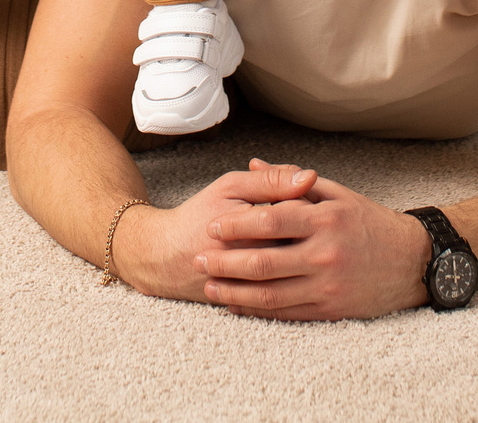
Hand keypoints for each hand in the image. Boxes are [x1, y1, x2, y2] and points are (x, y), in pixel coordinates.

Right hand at [113, 160, 316, 300]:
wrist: (166, 258)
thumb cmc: (200, 216)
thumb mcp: (230, 187)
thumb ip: (270, 180)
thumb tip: (310, 175)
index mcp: (257, 228)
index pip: (303, 213)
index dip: (304, 200)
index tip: (292, 197)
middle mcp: (261, 260)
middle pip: (307, 242)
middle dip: (306, 229)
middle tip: (291, 221)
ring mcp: (260, 286)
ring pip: (300, 266)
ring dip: (301, 251)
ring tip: (284, 240)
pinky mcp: (257, 302)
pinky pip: (289, 287)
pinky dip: (291, 272)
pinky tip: (281, 259)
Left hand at [195, 161, 433, 319]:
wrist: (414, 262)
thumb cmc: (372, 223)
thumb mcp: (338, 194)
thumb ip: (293, 183)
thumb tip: (254, 163)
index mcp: (325, 219)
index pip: (270, 221)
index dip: (237, 225)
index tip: (213, 226)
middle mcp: (325, 253)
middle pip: (263, 262)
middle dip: (225, 262)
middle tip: (199, 259)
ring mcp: (328, 285)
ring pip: (270, 294)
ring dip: (234, 293)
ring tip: (209, 287)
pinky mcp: (331, 310)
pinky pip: (286, 314)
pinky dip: (257, 311)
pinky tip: (237, 306)